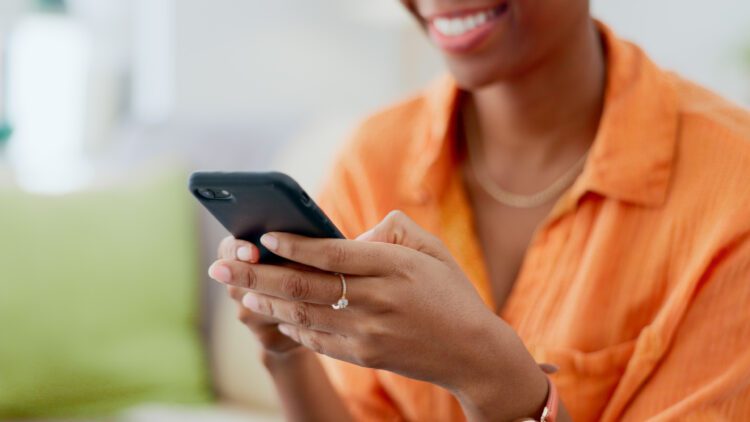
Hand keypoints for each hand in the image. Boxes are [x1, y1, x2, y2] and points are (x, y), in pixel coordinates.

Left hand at [209, 211, 548, 419]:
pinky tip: (273, 312)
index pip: (330, 254)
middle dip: (255, 274)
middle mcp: (375, 300)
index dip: (292, 245)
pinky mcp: (364, 355)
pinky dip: (290, 324)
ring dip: (264, 300)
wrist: (473, 352)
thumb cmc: (451, 292)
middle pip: (303, 285)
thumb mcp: (431, 249)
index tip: (262, 234)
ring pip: (301, 313)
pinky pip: (316, 339)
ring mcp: (367, 332)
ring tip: (236, 288)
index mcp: (392, 267)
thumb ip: (390, 231)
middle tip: (222, 264)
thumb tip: (346, 236)